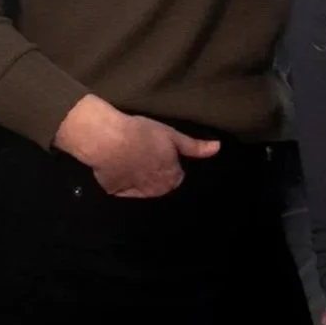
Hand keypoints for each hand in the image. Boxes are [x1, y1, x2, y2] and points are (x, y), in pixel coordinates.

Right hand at [53, 95, 217, 197]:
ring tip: (132, 159)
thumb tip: (218, 148)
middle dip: (156, 173)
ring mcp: (133, 191)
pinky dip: (120, 180)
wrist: (107, 138)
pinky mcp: (113, 190)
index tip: (161, 152)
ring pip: (142, 189)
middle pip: (160, 185)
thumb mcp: (172, 135)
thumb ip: (194, 146)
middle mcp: (155, 189)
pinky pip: (121, 188)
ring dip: (140, 179)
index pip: (177, 177)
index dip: (170, 164)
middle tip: (145, 154)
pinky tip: (118, 167)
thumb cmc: (142, 134)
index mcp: (171, 177)